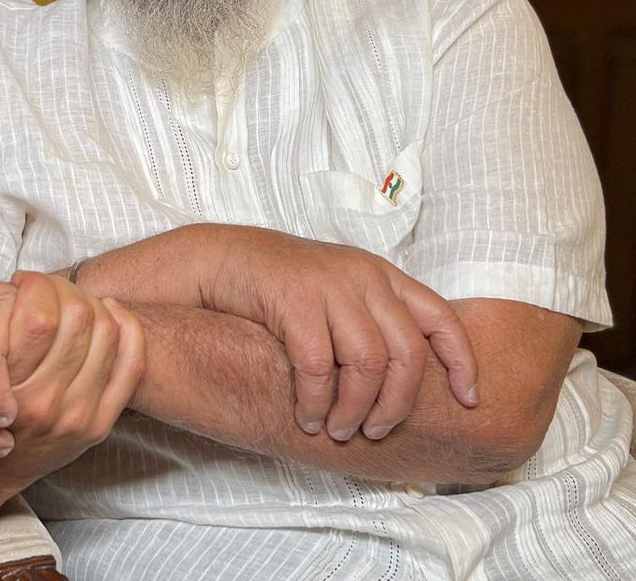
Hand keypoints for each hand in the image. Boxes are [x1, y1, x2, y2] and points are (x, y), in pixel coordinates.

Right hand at [0, 274, 143, 464]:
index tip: (19, 281)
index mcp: (1, 390)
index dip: (35, 284)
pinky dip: (127, 332)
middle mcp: (44, 405)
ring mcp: (77, 416)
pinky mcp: (102, 422)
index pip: (39, 316)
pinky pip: (129, 365)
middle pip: (79, 320)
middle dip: (69, 291)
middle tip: (54, 284)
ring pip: (105, 336)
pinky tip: (114, 315)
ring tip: (78, 295)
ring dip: (97, 306)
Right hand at [194, 227, 478, 441]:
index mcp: (379, 274)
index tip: (469, 400)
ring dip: (355, 409)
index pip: (440, 316)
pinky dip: (315, 402)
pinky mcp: (293, 298)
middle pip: (407, 352)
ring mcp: (328, 284)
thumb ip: (371, 318)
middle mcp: (361, 275)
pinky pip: (318, 366)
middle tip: (376, 432)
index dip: (461, 361)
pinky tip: (306, 417)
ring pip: (368, 363)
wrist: (222, 259)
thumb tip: (406, 380)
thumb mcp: (337, 291)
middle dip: (397, 404)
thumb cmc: (279, 287)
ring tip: (336, 430)